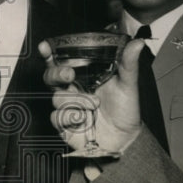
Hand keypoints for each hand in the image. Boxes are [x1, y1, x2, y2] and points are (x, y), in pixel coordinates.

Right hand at [39, 38, 146, 154]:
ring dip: (77, 101)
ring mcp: (66, 107)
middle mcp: (72, 89)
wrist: (125, 138)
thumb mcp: (128, 84)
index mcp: (83, 76)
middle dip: (57, 73)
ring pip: (56, 97)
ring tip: (95, 105)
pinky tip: (85, 120)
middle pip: (50, 77)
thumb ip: (128, 63)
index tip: (45, 46)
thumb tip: (137, 43)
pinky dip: (71, 118)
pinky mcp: (63, 124)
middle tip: (69, 75)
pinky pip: (57, 116)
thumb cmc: (124, 110)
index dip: (49, 53)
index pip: (61, 61)